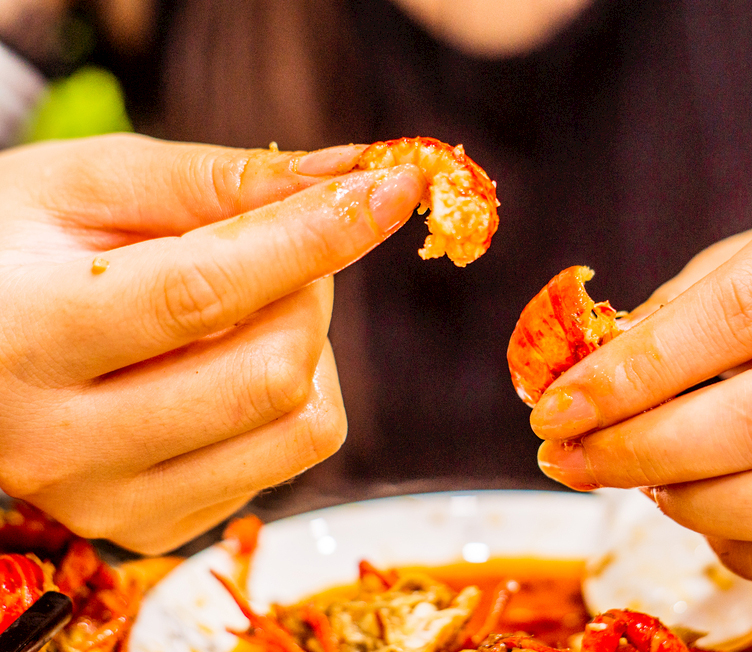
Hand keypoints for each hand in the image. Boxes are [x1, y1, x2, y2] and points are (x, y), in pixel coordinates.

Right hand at [0, 133, 424, 552]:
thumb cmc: (10, 247)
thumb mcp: (83, 184)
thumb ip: (214, 178)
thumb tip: (346, 173)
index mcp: (22, 339)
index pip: (202, 292)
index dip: (314, 235)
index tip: (391, 188)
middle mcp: (62, 445)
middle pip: (272, 372)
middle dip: (309, 288)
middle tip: (278, 247)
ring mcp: (111, 502)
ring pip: (301, 427)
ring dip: (309, 347)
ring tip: (248, 308)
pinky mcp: (155, 527)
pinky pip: (287, 458)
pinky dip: (288, 395)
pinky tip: (222, 362)